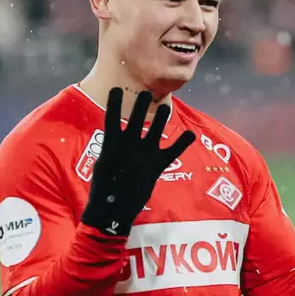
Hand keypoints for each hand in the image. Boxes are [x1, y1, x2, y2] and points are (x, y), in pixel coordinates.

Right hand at [80, 89, 195, 236]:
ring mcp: (145, 153)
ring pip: (156, 128)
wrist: (114, 207)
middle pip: (138, 116)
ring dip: (162, 116)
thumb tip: (115, 139)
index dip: (115, 101)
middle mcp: (130, 143)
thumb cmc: (103, 187)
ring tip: (166, 106)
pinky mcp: (157, 164)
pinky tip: (191, 134)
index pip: (113, 116)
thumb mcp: (103, 163)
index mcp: (112, 142)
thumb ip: (112, 148)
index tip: (117, 88)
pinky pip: (173, 151)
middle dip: (143, 103)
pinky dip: (183, 142)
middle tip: (147, 93)